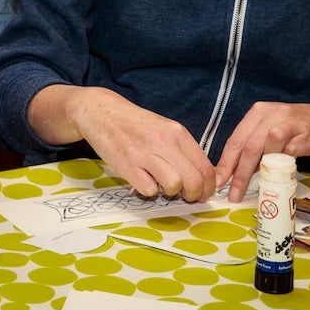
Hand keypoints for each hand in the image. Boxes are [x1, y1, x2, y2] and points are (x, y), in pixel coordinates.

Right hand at [59, 87, 216, 201]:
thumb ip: (181, 149)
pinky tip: (143, 181)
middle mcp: (163, 142)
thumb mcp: (164, 128)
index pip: (205, 167)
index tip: (203, 193)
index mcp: (177, 133)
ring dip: (171, 193)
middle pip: (194, 180)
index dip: (209, 187)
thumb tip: (200, 175)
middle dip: (194, 195)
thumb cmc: (134, 124)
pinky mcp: (127, 165)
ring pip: (174, 185)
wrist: (101, 112)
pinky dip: (148, 191)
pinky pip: (148, 189)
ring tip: (163, 188)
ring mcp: (144, 154)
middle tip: (187, 197)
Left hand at [215, 101, 309, 201]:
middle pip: (249, 147)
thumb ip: (253, 146)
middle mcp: (271, 115)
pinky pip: (291, 152)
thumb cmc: (293, 127)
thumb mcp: (268, 130)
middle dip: (240, 174)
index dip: (226, 163)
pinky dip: (284, 163)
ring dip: (264, 167)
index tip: (220, 181)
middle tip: (234, 193)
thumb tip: (236, 170)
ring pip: (268, 148)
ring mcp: (290, 123)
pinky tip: (283, 168)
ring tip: (264, 179)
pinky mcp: (307, 135)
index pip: (235, 140)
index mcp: (257, 113)